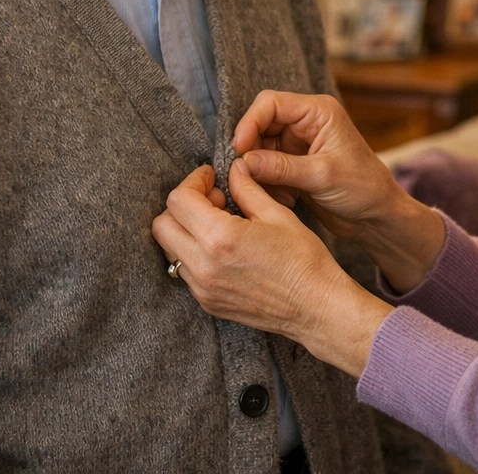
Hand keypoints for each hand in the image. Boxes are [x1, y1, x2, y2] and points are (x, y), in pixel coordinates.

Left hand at [150, 160, 390, 375]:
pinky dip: (193, 251)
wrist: (315, 308)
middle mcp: (203, 266)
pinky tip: (223, 246)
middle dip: (183, 205)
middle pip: (162, 225)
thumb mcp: (277, 214)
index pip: (179, 200)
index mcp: (220, 239)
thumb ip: (247, 188)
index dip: (194, 181)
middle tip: (214, 199)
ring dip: (185, 229)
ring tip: (219, 223)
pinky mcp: (207, 303)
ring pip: (169, 249)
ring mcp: (202, 288)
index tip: (211, 177)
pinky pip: (183, 270)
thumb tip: (234, 169)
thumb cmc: (303, 259)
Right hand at [233, 91, 446, 291]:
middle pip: (261, 124)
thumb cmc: (363, 188)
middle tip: (248, 176)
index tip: (239, 149)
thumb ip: (281, 167)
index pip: (271, 104)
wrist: (378, 216)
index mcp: (318, 112)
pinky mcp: (294, 165)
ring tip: (274, 193)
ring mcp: (299, 144)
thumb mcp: (322, 176)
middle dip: (252, 151)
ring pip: (260, 148)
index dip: (250, 123)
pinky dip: (267, 183)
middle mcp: (306, 123)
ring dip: (259, 171)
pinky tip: (284, 199)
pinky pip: (267, 167)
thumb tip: (243, 161)